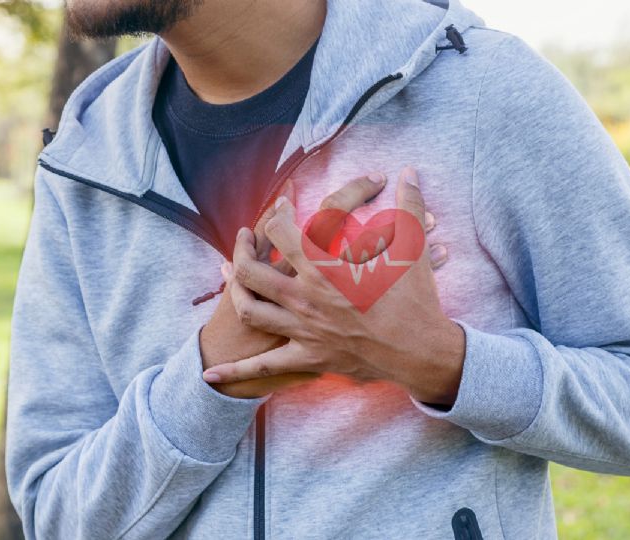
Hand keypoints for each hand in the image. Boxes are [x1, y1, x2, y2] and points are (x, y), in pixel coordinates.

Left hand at [202, 166, 463, 404]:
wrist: (421, 351)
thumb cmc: (415, 300)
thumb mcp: (413, 248)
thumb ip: (408, 206)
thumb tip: (410, 172)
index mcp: (325, 268)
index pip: (282, 233)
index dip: (277, 214)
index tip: (281, 207)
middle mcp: (305, 298)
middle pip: (251, 270)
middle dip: (241, 248)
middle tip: (244, 237)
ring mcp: (302, 330)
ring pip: (250, 309)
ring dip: (234, 291)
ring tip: (230, 276)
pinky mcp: (307, 357)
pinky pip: (264, 366)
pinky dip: (235, 371)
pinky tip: (209, 374)